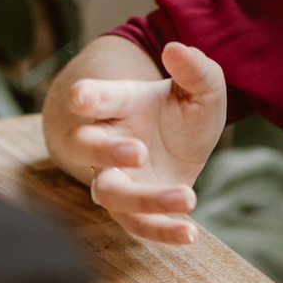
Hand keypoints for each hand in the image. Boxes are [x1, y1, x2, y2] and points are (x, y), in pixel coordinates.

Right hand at [58, 42, 226, 244]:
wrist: (183, 142)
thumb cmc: (181, 110)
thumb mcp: (201, 87)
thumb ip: (194, 68)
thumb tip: (176, 49)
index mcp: (117, 103)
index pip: (94, 98)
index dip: (86, 97)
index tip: (80, 97)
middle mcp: (106, 140)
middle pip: (84, 145)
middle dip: (104, 150)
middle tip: (139, 151)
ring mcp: (115, 177)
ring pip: (108, 193)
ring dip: (142, 198)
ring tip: (186, 195)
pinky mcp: (132, 209)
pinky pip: (136, 225)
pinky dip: (161, 231)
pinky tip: (190, 232)